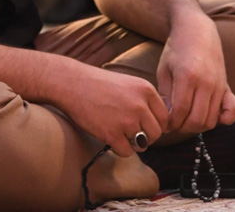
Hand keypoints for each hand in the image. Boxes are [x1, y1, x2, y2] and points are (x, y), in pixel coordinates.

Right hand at [53, 64, 169, 157]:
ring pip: (143, 144)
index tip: (143, 124)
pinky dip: (118, 148)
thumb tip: (161, 127)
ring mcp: (126, 120)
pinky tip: (108, 135)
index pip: (165, 118)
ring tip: (116, 130)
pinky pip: (127, 152)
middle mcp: (139, 105)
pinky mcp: (112, 134)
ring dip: (131, 142)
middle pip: (156, 133)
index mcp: (146, 90)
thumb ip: (145, 101)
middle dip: (145, 135)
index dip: (155, 124)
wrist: (69, 82)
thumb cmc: (96, 84)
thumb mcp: (128, 84)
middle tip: (128, 130)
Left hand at [158, 10, 234, 134]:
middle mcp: (206, 83)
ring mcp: (219, 86)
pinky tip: (211, 116)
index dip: (170, 123)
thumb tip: (168, 118)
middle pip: (197, 120)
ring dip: (198, 126)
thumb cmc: (176, 50)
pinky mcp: (227, 87)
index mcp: (187, 77)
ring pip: (212, 120)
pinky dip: (224, 120)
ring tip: (185, 120)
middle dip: (182, 128)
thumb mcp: (164, 69)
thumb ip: (166, 95)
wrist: (197, 32)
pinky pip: (233, 111)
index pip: (180, 112)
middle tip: (173, 124)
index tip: (163, 123)